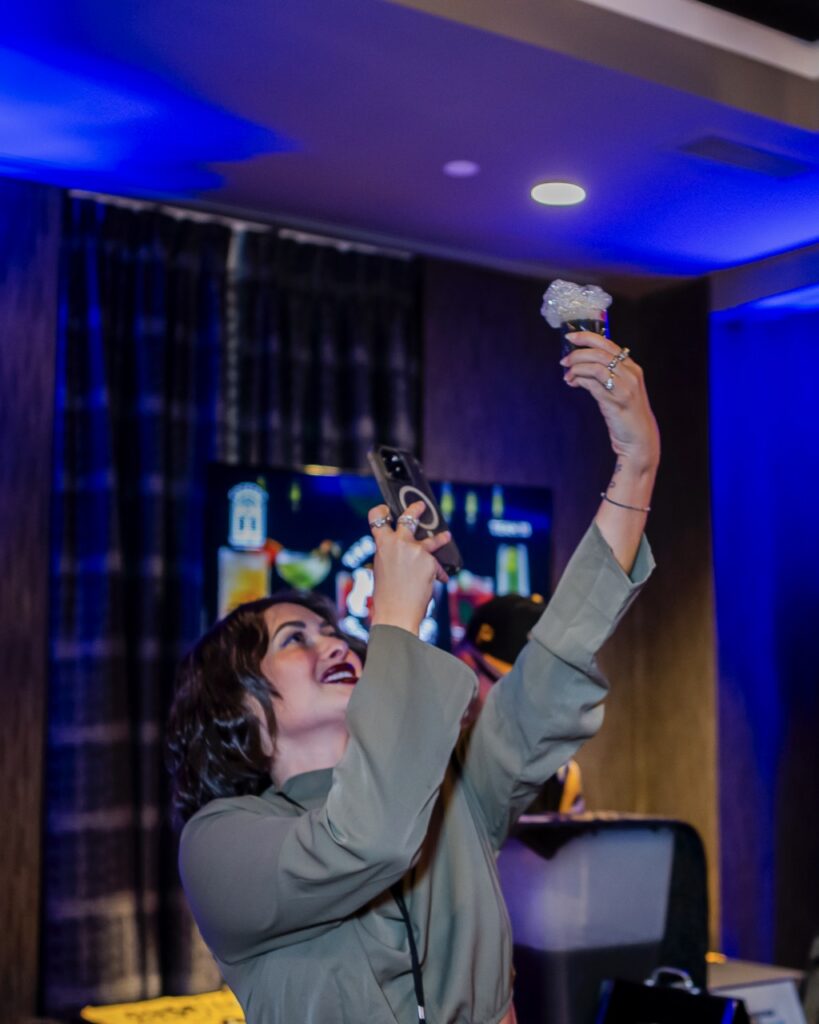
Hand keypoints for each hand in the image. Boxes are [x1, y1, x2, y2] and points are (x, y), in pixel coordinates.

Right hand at [368, 500, 450, 634]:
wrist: (396, 613)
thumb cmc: (387, 596)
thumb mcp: (382, 569)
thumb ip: (391, 555)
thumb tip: (406, 549)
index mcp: (381, 545)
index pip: (377, 518)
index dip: (381, 511)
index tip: (387, 508)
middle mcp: (398, 543)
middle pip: (408, 517)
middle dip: (416, 509)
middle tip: (421, 505)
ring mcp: (415, 550)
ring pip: (431, 540)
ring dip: (440, 538)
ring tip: (446, 535)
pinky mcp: (429, 561)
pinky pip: (435, 564)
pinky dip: (437, 572)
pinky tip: (439, 580)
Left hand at [562, 331, 659, 472]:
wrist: (639, 438)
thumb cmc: (626, 413)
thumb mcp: (620, 388)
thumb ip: (607, 374)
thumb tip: (581, 362)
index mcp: (632, 367)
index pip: (608, 344)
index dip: (587, 337)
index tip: (570, 336)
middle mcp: (631, 374)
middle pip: (600, 353)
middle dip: (577, 354)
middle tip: (563, 361)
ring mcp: (625, 388)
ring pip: (596, 367)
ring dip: (576, 368)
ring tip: (568, 376)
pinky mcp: (616, 402)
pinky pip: (593, 385)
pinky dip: (580, 381)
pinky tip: (573, 383)